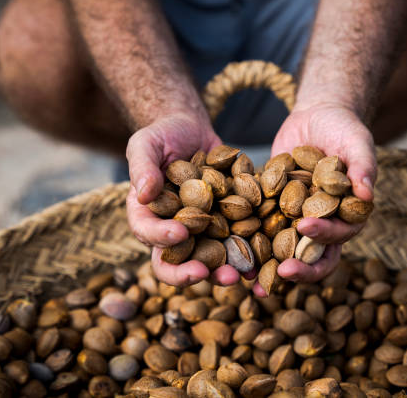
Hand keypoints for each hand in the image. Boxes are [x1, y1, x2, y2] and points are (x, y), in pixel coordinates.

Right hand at [126, 114, 240, 286]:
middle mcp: (171, 230)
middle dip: (191, 272)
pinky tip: (263, 259)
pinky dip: (250, 253)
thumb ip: (142, 167)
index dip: (161, 237)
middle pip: (176, 260)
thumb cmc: (162, 136)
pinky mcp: (225, 224)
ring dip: (223, 271)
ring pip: (209, 260)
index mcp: (147, 215)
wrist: (192, 130)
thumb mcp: (145, 144)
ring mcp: (200, 231)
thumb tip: (143, 193)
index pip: (148, 233)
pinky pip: (236, 242)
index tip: (180, 233)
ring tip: (240, 275)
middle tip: (205, 272)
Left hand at [253, 105, 376, 294]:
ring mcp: (293, 219)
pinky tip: (227, 249)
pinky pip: (257, 229)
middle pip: (311, 256)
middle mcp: (320, 224)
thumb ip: (363, 167)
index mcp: (345, 216)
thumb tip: (368, 194)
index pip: (338, 236)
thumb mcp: (357, 143)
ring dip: (268, 268)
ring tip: (252, 282)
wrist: (316, 117)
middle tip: (281, 273)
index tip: (306, 226)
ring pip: (281, 251)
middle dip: (298, 268)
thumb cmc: (344, 129)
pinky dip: (244, 241)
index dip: (325, 236)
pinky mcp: (270, 209)